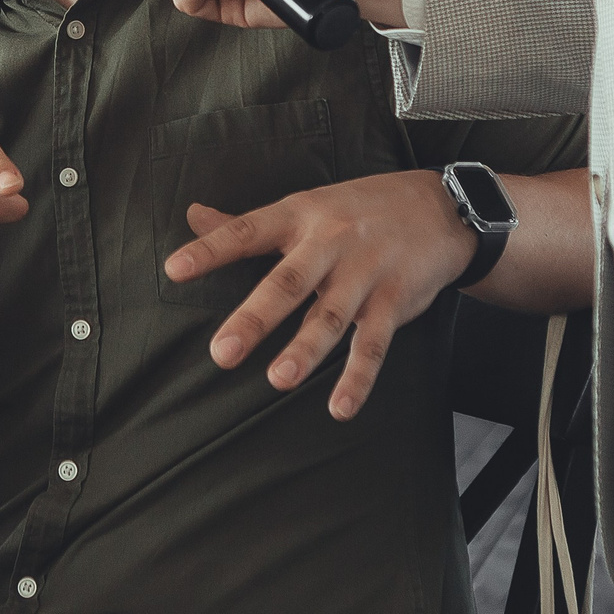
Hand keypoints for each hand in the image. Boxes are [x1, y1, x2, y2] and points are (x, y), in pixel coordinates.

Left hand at [165, 168, 473, 418]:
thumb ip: (245, 222)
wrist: (439, 208)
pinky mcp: (394, 301)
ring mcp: (364, 273)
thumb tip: (191, 215)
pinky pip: (374, 344)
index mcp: (299, 217)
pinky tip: (339, 407)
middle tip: (222, 353)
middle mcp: (330, 243)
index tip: (173, 270)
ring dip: (306, 350)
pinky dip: (358, 377)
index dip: (210, 249)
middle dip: (255, 318)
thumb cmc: (357, 209)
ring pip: (331, 316)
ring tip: (279, 380)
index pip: (246, 232)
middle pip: (287, 282)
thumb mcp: (304, 206)